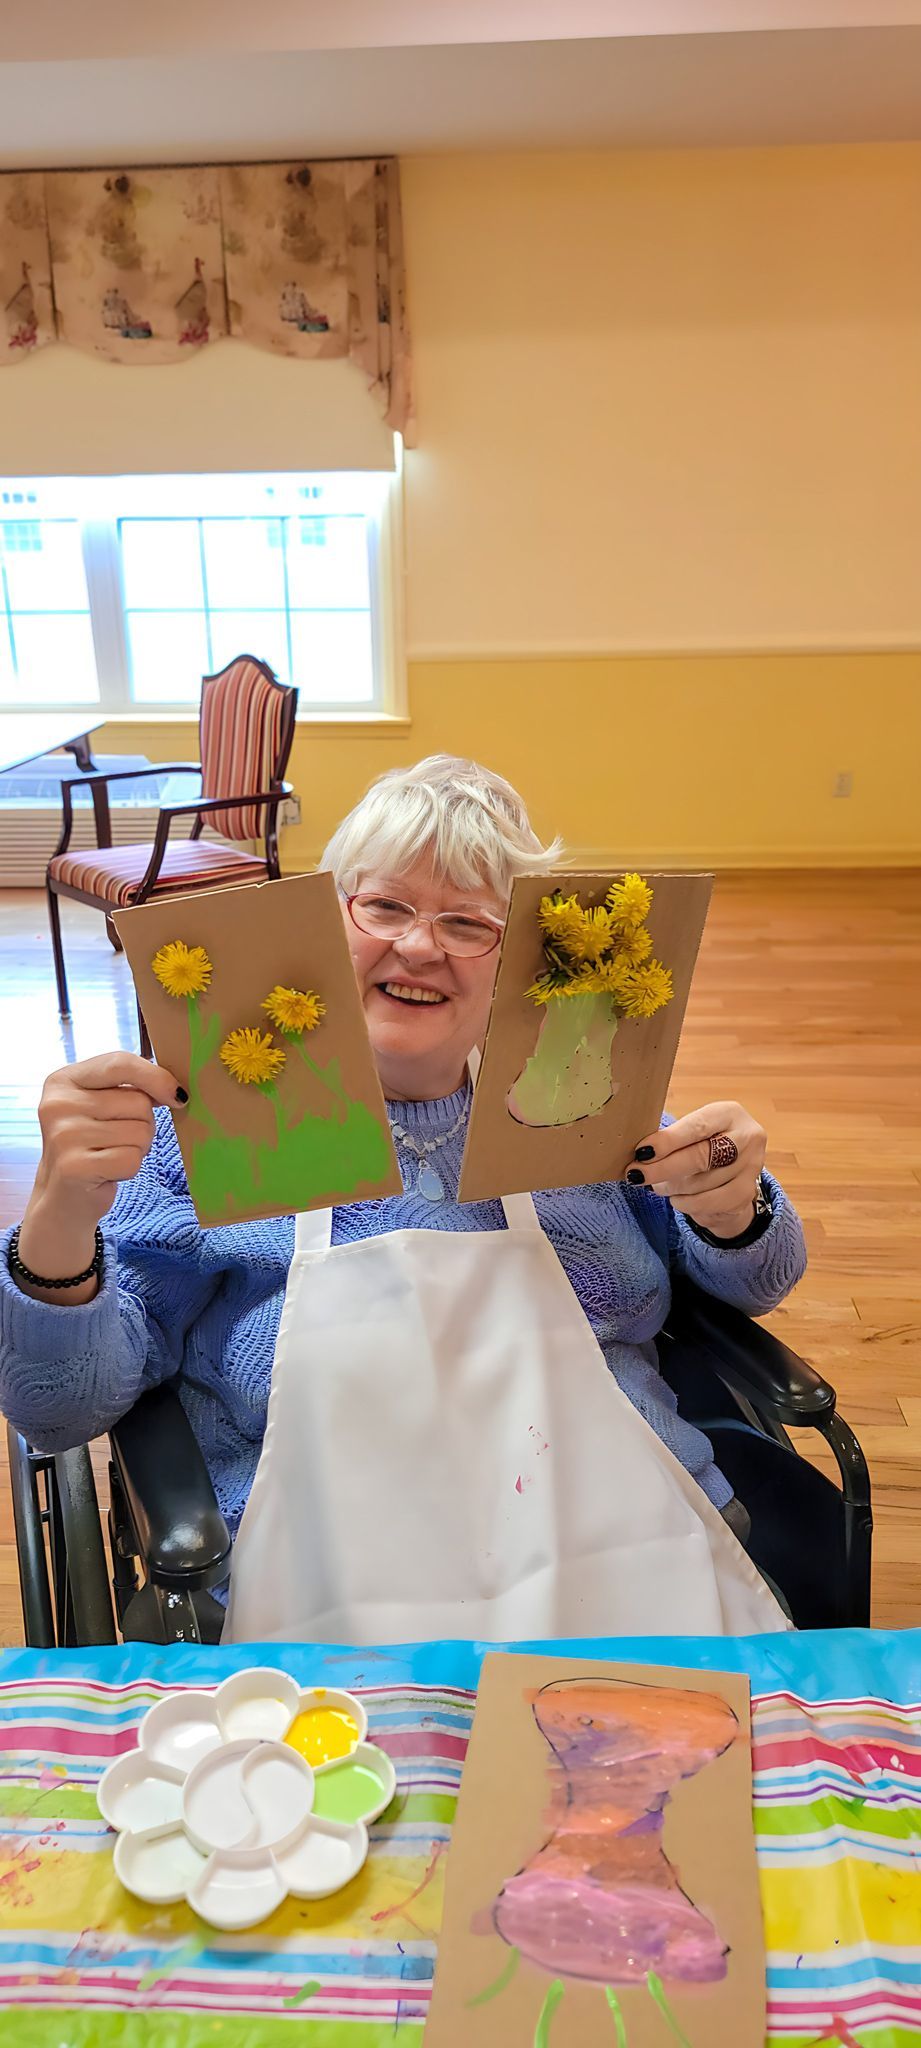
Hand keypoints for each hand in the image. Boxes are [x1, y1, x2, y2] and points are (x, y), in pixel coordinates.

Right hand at [17, 1052, 182, 1297]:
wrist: (62, 1197)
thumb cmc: (91, 1143)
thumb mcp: (101, 1104)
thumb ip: (129, 1087)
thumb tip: (175, 1090)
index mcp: (63, 1080)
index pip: (120, 1064)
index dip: (156, 1077)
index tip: (176, 1096)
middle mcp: (57, 1104)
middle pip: (138, 1102)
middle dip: (144, 1123)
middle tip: (120, 1138)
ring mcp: (63, 1136)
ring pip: (140, 1132)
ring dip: (137, 1147)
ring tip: (111, 1154)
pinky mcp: (74, 1167)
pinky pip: (132, 1159)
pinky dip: (130, 1168)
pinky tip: (108, 1171)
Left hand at [628, 1100, 766, 1237]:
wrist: (733, 1171)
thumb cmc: (703, 1143)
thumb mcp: (692, 1132)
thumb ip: (672, 1139)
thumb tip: (641, 1155)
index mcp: (729, 1113)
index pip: (697, 1127)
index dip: (668, 1141)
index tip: (641, 1152)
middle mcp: (747, 1137)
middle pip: (701, 1157)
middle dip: (663, 1168)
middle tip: (636, 1174)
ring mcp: (751, 1167)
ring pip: (702, 1184)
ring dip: (672, 1188)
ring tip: (658, 1185)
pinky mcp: (747, 1193)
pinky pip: (709, 1204)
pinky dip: (687, 1204)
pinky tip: (677, 1198)